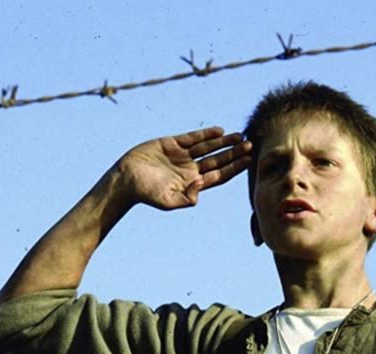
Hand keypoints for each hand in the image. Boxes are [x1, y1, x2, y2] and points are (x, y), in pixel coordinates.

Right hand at [117, 127, 250, 209]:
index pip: (219, 175)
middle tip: (250, 145)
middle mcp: (190, 169)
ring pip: (208, 147)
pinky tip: (219, 130)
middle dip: (234, 153)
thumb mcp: (168, 201)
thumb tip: (203, 184)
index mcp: (193, 184)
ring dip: (224, 142)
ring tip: (240, 136)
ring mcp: (182, 156)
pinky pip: (192, 138)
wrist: (125, 179)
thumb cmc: (146, 194)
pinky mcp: (171, 144)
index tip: (249, 161)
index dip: (234, 168)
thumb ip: (188, 197)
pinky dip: (206, 134)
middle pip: (218, 160)